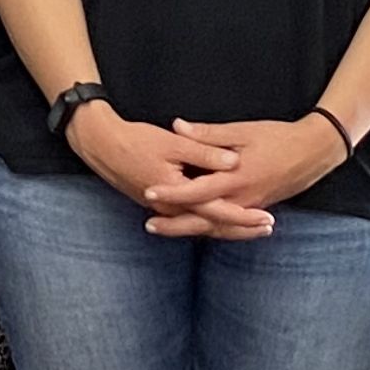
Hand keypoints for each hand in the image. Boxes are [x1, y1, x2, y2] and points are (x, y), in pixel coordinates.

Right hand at [68, 101, 258, 237]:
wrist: (100, 145)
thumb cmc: (135, 140)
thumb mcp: (172, 142)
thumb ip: (205, 152)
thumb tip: (233, 161)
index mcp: (177, 193)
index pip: (217, 211)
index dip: (243, 216)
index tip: (266, 219)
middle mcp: (171, 208)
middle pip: (212, 225)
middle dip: (241, 228)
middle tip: (268, 228)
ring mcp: (164, 209)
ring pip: (201, 224)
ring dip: (227, 226)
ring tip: (252, 226)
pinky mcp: (160, 204)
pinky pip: (190, 218)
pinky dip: (209, 220)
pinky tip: (222, 217)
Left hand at [151, 115, 351, 237]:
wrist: (314, 152)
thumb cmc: (279, 138)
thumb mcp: (242, 131)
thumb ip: (208, 134)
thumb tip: (177, 126)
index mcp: (237, 178)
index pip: (198, 191)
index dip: (172, 193)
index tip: (149, 193)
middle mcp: (243, 199)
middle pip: (203, 220)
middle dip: (175, 224)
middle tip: (149, 225)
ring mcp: (251, 208)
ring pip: (216, 227)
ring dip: (189, 229)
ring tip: (163, 228)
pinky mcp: (256, 209)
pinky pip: (229, 225)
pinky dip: (210, 228)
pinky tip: (194, 226)